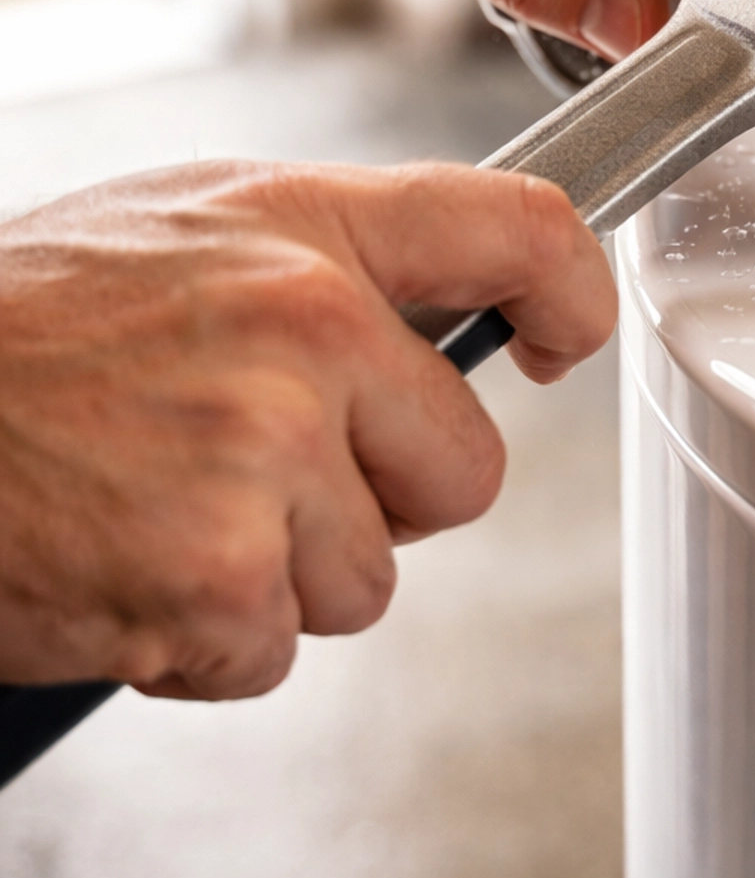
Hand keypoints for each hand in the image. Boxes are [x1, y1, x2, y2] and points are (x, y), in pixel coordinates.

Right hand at [0, 160, 613, 697]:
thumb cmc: (14, 331)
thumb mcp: (180, 234)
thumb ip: (324, 265)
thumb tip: (450, 315)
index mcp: (306, 226)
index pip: (522, 230)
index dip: (575, 296)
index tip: (559, 342)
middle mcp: (306, 326)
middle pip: (467, 466)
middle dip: (378, 497)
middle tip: (247, 470)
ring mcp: (265, 453)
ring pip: (370, 577)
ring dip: (276, 576)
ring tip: (157, 507)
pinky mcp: (218, 576)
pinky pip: (276, 650)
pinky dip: (204, 642)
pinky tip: (124, 568)